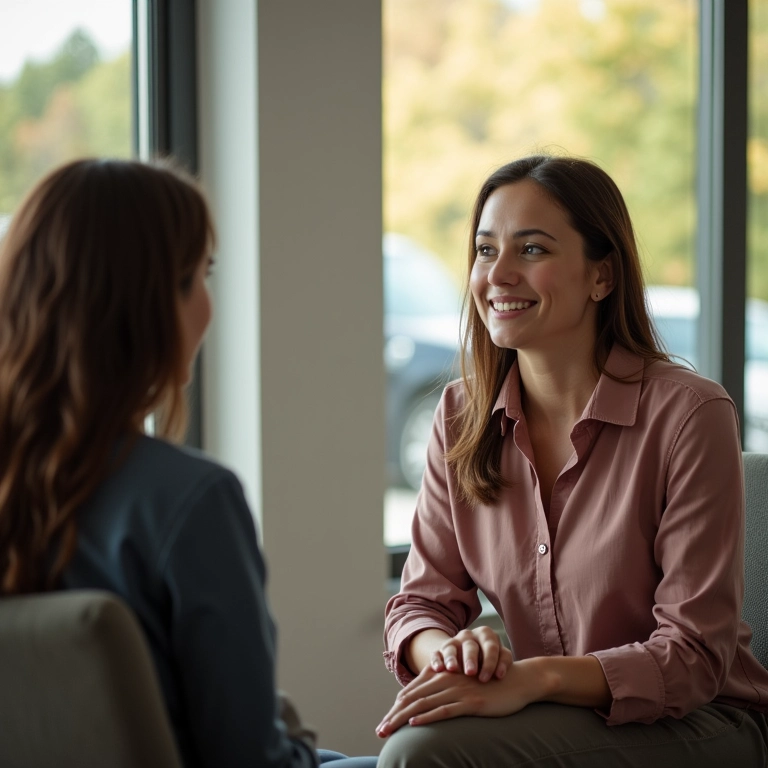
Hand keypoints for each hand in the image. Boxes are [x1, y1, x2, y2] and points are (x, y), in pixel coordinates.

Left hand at [375, 659, 537, 736]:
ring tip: (388, 729)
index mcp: (445, 677)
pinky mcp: (472, 702)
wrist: (518, 680)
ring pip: (424, 704)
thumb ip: (449, 693)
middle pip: (414, 699)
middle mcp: (448, 681)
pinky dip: (428, 716)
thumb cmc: (491, 685)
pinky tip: (415, 723)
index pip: (414, 692)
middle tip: (379, 730)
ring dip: (403, 718)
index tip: (384, 722)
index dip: (397, 707)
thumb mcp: (466, 687)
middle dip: (395, 715)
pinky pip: (446, 709)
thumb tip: (431, 708)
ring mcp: (459, 691)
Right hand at [430, 626, 511, 681]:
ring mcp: (453, 642)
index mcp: (486, 634)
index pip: (491, 646)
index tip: (496, 677)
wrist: (468, 657)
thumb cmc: (490, 661)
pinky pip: (436, 654)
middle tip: (472, 673)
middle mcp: (469, 635)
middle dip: (471, 659)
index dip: (493, 662)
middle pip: (470, 646)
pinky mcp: (440, 651)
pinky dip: (437, 661)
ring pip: (451, 648)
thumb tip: (500, 676)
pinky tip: (438, 669)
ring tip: (452, 669)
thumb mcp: (499, 658)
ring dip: (452, 658)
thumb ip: (502, 663)